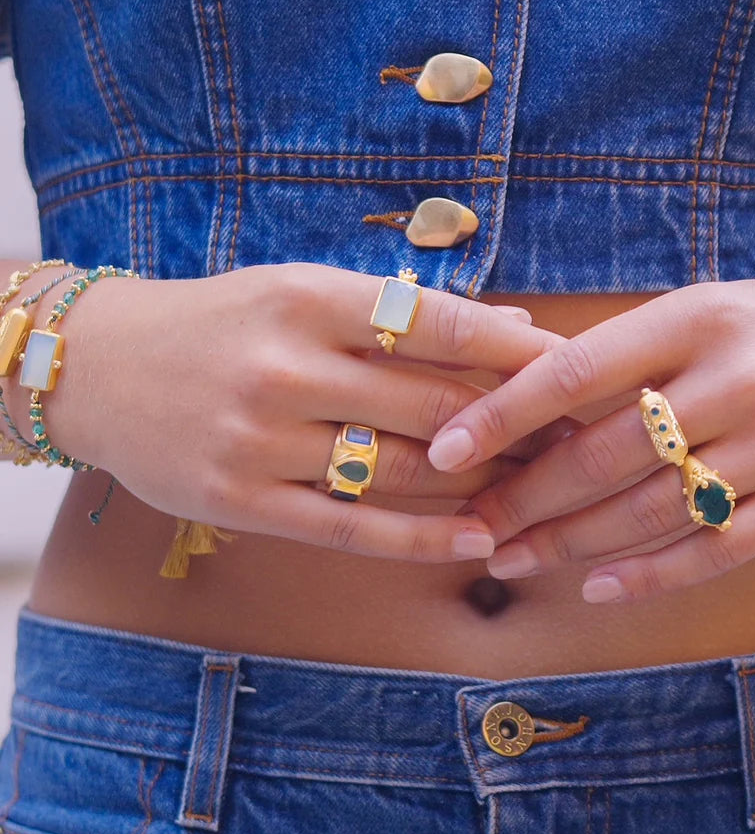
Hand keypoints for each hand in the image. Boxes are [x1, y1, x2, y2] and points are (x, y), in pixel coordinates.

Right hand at [14, 263, 564, 561]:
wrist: (98, 369)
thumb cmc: (222, 323)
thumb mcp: (303, 291)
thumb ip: (405, 312)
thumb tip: (517, 329)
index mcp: (306, 296)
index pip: (438, 324)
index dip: (517, 353)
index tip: (576, 372)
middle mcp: (284, 366)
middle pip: (431, 404)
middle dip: (514, 425)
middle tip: (574, 438)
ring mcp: (259, 440)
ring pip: (400, 469)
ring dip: (480, 483)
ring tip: (538, 489)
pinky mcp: (240, 502)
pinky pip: (351, 528)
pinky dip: (422, 538)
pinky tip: (476, 541)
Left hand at [425, 262, 754, 599]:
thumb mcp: (709, 311)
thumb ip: (627, 352)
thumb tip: (517, 396)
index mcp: (697, 317)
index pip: (577, 370)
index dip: (502, 415)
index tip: (442, 451)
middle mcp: (738, 377)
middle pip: (607, 453)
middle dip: (525, 498)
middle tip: (471, 528)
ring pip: (653, 510)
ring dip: (571, 544)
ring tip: (511, 560)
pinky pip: (717, 548)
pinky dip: (650, 574)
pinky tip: (597, 586)